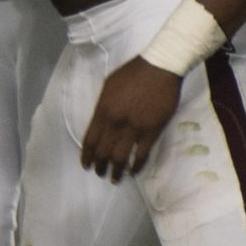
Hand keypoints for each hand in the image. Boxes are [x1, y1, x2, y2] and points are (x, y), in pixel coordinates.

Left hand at [80, 58, 183, 182]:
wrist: (159, 67)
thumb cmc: (133, 73)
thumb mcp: (108, 86)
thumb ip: (102, 106)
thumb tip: (100, 122)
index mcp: (102, 111)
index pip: (90, 140)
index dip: (87, 155)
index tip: (86, 165)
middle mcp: (115, 122)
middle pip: (103, 151)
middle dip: (99, 166)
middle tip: (99, 174)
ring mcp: (134, 128)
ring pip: (120, 157)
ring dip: (116, 170)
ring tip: (114, 179)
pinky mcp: (152, 130)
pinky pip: (141, 154)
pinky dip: (136, 166)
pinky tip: (133, 172)